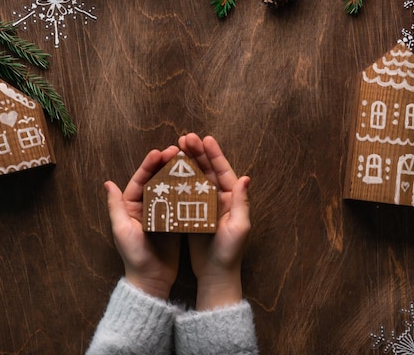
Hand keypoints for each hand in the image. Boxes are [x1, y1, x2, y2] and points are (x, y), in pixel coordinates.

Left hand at [105, 145, 180, 299]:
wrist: (151, 279)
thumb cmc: (134, 256)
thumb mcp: (122, 230)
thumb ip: (115, 206)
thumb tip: (107, 183)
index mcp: (131, 206)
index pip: (140, 180)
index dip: (149, 165)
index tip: (159, 152)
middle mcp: (146, 206)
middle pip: (156, 179)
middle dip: (166, 164)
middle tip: (178, 150)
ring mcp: (161, 213)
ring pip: (169, 187)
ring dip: (177, 172)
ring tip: (188, 159)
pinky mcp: (174, 220)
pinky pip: (180, 201)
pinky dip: (187, 189)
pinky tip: (197, 179)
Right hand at [178, 133, 250, 309]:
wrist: (216, 275)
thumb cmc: (230, 253)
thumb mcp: (239, 227)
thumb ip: (241, 202)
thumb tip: (245, 177)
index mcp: (232, 199)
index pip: (223, 171)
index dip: (214, 154)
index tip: (204, 138)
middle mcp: (219, 199)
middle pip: (207, 170)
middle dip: (197, 153)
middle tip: (185, 138)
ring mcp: (205, 205)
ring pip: (195, 178)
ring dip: (187, 162)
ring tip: (176, 147)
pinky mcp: (193, 213)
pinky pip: (185, 192)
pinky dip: (178, 180)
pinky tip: (168, 170)